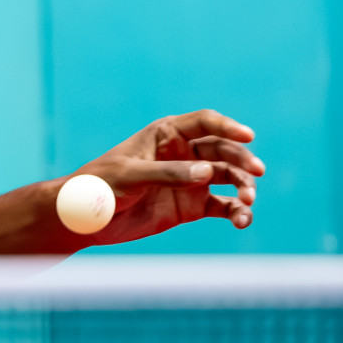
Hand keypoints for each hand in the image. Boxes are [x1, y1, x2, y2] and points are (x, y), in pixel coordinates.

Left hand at [72, 109, 263, 244]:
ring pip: (229, 178)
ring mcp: (191, 180)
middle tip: (256, 173)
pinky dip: (237, 211)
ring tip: (248, 202)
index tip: (248, 136)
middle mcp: (184, 154)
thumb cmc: (99, 186)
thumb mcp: (131, 176)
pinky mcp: (192, 206)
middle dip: (242, 160)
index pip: (204, 123)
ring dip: (244, 187)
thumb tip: (207, 172)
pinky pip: (223, 206)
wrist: (86, 218)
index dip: (228, 127)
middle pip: (223, 150)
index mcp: (166, 135)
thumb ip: (168, 173)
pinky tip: (243, 220)